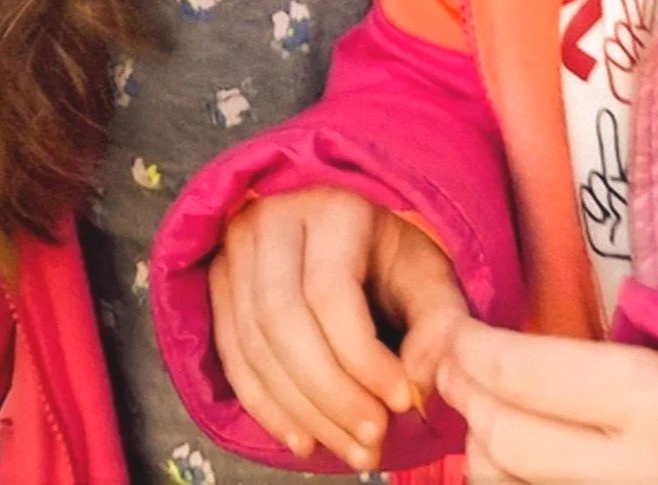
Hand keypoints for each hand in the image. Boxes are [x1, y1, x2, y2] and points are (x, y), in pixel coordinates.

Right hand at [209, 187, 467, 470]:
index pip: (329, 291)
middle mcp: (272, 222)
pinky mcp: (218, 286)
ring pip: (253, 345)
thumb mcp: (430, 277)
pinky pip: (234, 358)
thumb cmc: (395, 261)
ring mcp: (236, 253)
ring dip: (302, 412)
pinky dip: (269, 410)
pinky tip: (306, 440)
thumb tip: (417, 381)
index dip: (362, 357)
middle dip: (329, 394)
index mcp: (331, 209)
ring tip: (351, 448)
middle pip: (280, 320)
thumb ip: (439, 323)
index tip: (402, 401)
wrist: (353, 243)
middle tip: (373, 438)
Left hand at [438, 320, 657, 482]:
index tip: (457, 332)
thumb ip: (596, 343)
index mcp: (650, 400)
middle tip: (449, 365)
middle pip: (505, 436)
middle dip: (464, 392)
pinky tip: (509, 454)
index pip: (524, 374)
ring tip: (482, 409)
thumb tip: (498, 342)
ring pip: (502, 484)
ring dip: (480, 442)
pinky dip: (505, 479)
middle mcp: (631, 470)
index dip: (473, 348)